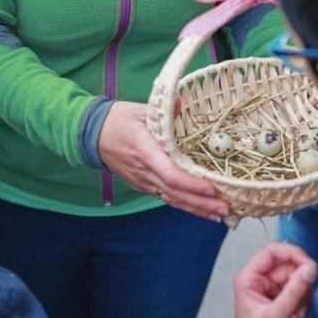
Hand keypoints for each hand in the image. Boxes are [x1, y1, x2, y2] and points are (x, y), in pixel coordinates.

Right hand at [98, 101, 229, 220]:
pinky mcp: (142, 184)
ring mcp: (142, 180)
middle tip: (225, 209)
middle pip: (174, 192)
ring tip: (220, 215)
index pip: (169, 173)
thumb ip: (163, 110)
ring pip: (171, 199)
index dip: (190, 184)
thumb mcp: (139, 110)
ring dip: (196, 208)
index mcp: (144, 151)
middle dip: (200, 202)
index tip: (210, 188)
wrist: (91, 135)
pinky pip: (165, 197)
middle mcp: (144, 171)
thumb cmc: (117, 120)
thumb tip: (182, 102)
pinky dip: (184, 205)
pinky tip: (200, 210)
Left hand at [234, 242, 316, 317]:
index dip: (291, 253)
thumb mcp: (275, 316)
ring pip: (296, 278)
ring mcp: (270, 286)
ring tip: (297, 316)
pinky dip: (303, 304)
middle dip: (300, 283)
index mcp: (248, 276)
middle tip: (303, 302)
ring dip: (303, 297)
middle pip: (288, 265)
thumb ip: (293, 292)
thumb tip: (310, 269)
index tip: (310, 266)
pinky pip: (299, 290)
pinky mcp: (280, 296)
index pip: (270, 251)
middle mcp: (258, 277)